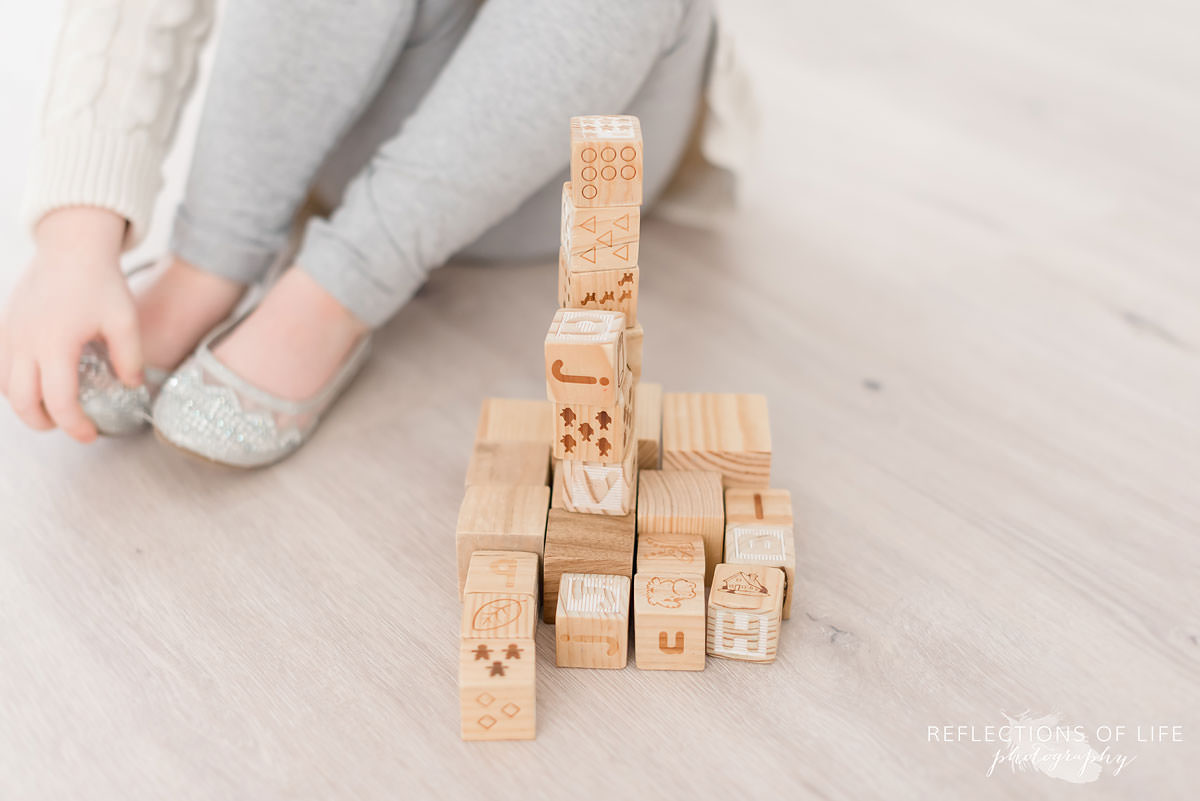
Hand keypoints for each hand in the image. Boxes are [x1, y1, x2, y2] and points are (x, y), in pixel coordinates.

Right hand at [0, 207, 140, 441]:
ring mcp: (9, 334)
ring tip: (55, 407)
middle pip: (22, 402)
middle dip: (45, 423)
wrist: (71, 248)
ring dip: (27, 405)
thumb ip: (130, 358)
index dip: (74, 425)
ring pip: (5, 386)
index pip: (59, 400)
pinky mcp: (3, 326)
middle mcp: (25, 342)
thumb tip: (132, 387)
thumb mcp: (125, 321)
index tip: (91, 435)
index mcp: (56, 344)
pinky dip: (13, 383)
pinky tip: (36, 383)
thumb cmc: (101, 283)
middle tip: (70, 425)